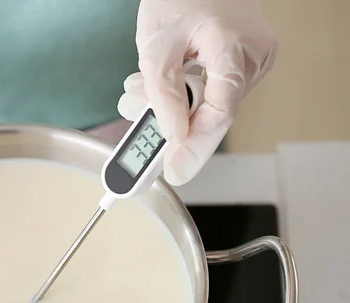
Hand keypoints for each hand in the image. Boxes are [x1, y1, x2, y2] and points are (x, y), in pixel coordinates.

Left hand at [118, 0, 278, 185]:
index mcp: (234, 46)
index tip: (174, 171)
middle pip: (214, 113)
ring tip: (140, 91)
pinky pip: (213, 94)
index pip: (220, 111)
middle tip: (138, 116)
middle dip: (171, 122)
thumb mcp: (157, 42)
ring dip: (172, 107)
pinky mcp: (244, 65)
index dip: (196, 147)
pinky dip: (184, 96)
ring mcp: (254, 61)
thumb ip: (163, 89)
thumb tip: (171, 134)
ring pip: (210, 106)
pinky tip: (164, 84)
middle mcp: (254, 57)